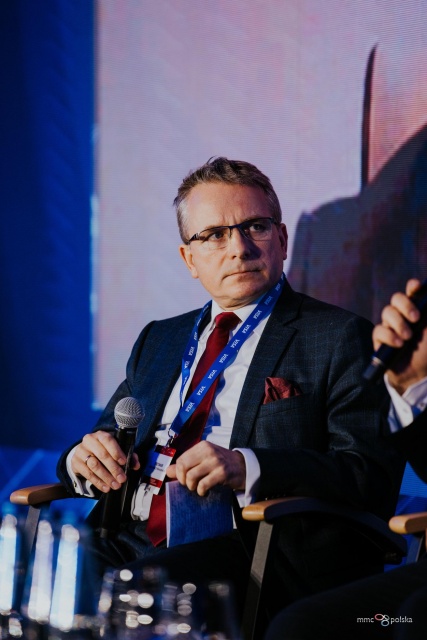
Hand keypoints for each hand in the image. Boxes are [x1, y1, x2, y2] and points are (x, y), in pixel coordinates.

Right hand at [71, 430, 139, 492]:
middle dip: (114, 468)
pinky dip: (98, 482)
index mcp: (100, 435)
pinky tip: (106, 487)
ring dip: (106, 477)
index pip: (108, 440)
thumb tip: (136, 465)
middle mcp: (89, 441)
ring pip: (94, 465)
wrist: (84, 453)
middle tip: (122, 478)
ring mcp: (81, 451)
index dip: (116, 451)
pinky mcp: (75, 462)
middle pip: (102, 455)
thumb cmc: (104, 450)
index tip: (123, 462)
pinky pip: (87, 474)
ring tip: (115, 485)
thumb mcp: (115, 450)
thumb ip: (128, 455)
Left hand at [165, 441, 245, 495]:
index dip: (179, 472)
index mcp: (202, 446)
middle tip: (189, 485)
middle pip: (184, 467)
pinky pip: (203, 484)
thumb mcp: (204, 459)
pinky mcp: (222, 473)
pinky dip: (201, 491)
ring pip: (191, 476)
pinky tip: (204, 492)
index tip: (183, 479)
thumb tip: (168, 471)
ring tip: (197, 488)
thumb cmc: (221, 463)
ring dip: (192, 487)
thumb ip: (187, 464)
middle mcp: (208, 451)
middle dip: (183, 480)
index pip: (181, 459)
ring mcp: (215, 462)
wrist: (244, 466)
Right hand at [372, 279, 426, 393]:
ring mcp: (390, 326)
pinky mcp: (380, 339)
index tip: (416, 288)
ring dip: (398, 324)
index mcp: (417, 310)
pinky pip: (378, 330)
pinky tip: (399, 344)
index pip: (412, 291)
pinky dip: (389, 336)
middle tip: (416, 318)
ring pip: (387, 312)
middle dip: (405, 305)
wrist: (419, 374)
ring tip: (408, 338)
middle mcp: (403, 316)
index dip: (413, 287)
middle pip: (396, 298)